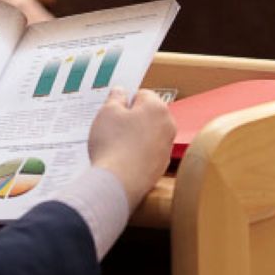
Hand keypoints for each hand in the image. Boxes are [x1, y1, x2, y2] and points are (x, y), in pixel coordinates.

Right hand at [88, 87, 175, 208]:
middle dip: (130, 117)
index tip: (113, 108)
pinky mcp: (160, 165)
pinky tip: (120, 156)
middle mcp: (168, 126)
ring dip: (133, 134)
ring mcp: (166, 147)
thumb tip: (121, 92)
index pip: (142, 93)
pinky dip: (136, 151)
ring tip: (114, 142)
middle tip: (111, 124)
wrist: (118, 182)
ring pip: (147, 133)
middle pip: (147, 114)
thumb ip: (115, 97)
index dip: (125, 100)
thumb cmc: (113, 144)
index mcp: (157, 108)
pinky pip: (147, 151)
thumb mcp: (107, 112)